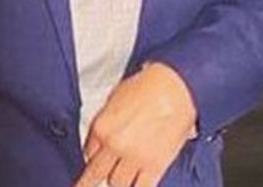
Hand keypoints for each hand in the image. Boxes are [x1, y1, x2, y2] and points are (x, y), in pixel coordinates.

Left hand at [73, 61, 197, 186]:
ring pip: (117, 184)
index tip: (95, 160)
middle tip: (86, 185)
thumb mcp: (115, 98)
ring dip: (119, 181)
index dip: (93, 157)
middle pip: (95, 174)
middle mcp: (114, 145)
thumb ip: (106, 120)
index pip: (88, 153)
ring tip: (124, 176)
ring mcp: (134, 157)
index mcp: (102, 127)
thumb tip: (103, 135)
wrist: (175, 87)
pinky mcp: (155, 166)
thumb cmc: (150, 86)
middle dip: (91, 180)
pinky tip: (137, 184)